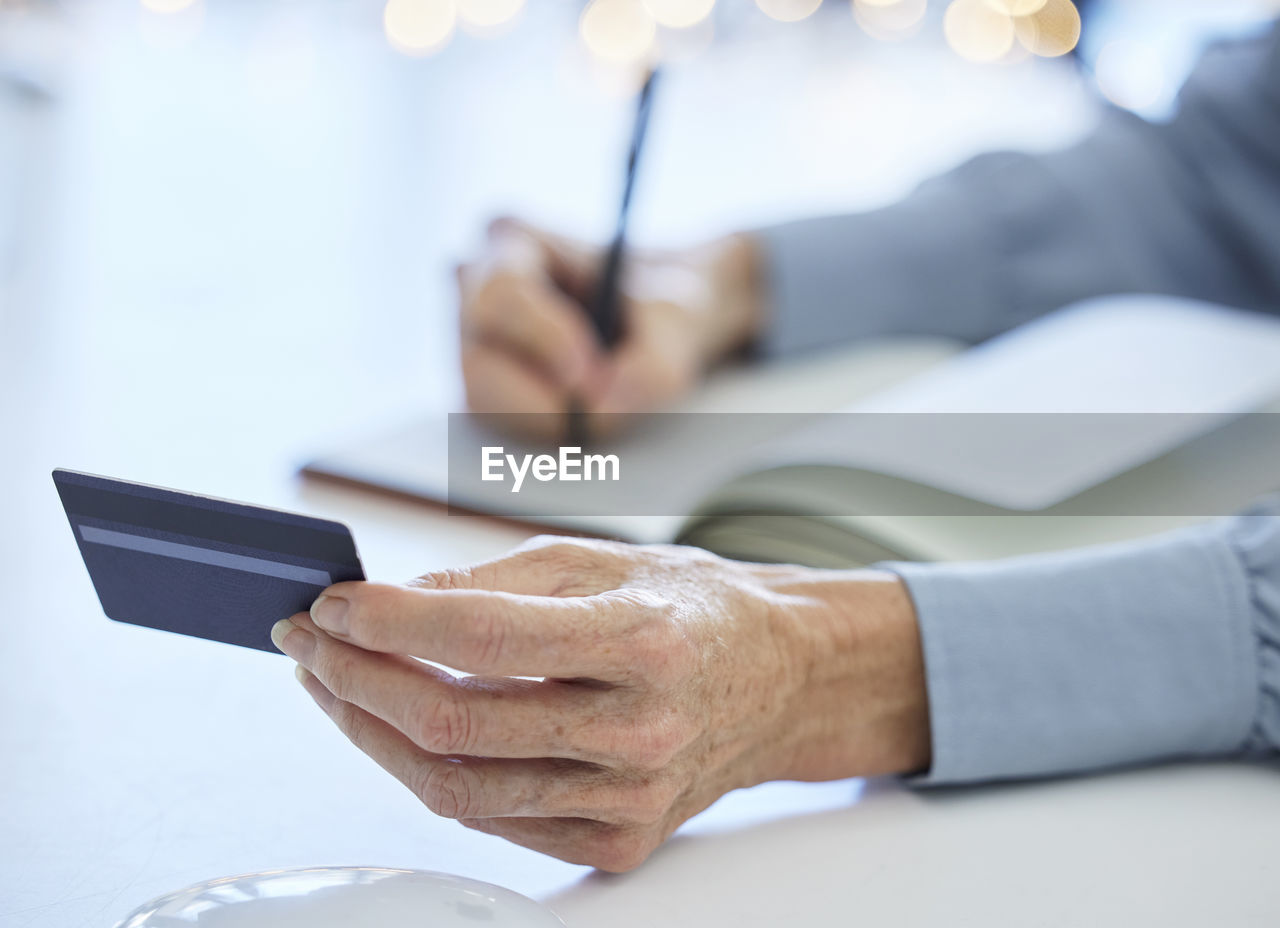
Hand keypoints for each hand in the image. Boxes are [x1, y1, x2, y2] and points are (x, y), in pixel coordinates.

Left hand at [272, 537, 929, 870]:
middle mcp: (641, 729)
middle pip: (454, 723)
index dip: (389, 621)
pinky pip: (491, 818)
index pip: (483, 636)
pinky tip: (404, 727)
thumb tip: (395, 603)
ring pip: (456, 786)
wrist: (781, 680)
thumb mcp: (602, 559)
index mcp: (643, 639)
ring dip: (373, 732)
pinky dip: (433, 772)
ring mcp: (631, 799)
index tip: (333, 603)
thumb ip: (494, 583)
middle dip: (355, 679)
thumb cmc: (694, 609)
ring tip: (336, 683)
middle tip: (309, 642)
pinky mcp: (618, 840)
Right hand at [457, 218, 763, 437]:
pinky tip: (586, 407)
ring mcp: (472, 341)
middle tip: (602, 406)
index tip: (591, 372)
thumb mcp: (679, 318)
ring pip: (484, 401)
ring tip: (608, 399)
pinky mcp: (483, 388)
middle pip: (478, 358)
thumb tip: (600, 409)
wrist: (660, 322)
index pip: (502, 291)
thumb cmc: (659, 301)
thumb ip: (653, 363)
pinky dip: (547, 427)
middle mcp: (475, 288)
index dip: (543, 337)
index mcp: (513, 241)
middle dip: (543, 394)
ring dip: (549, 416)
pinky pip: (500, 425)